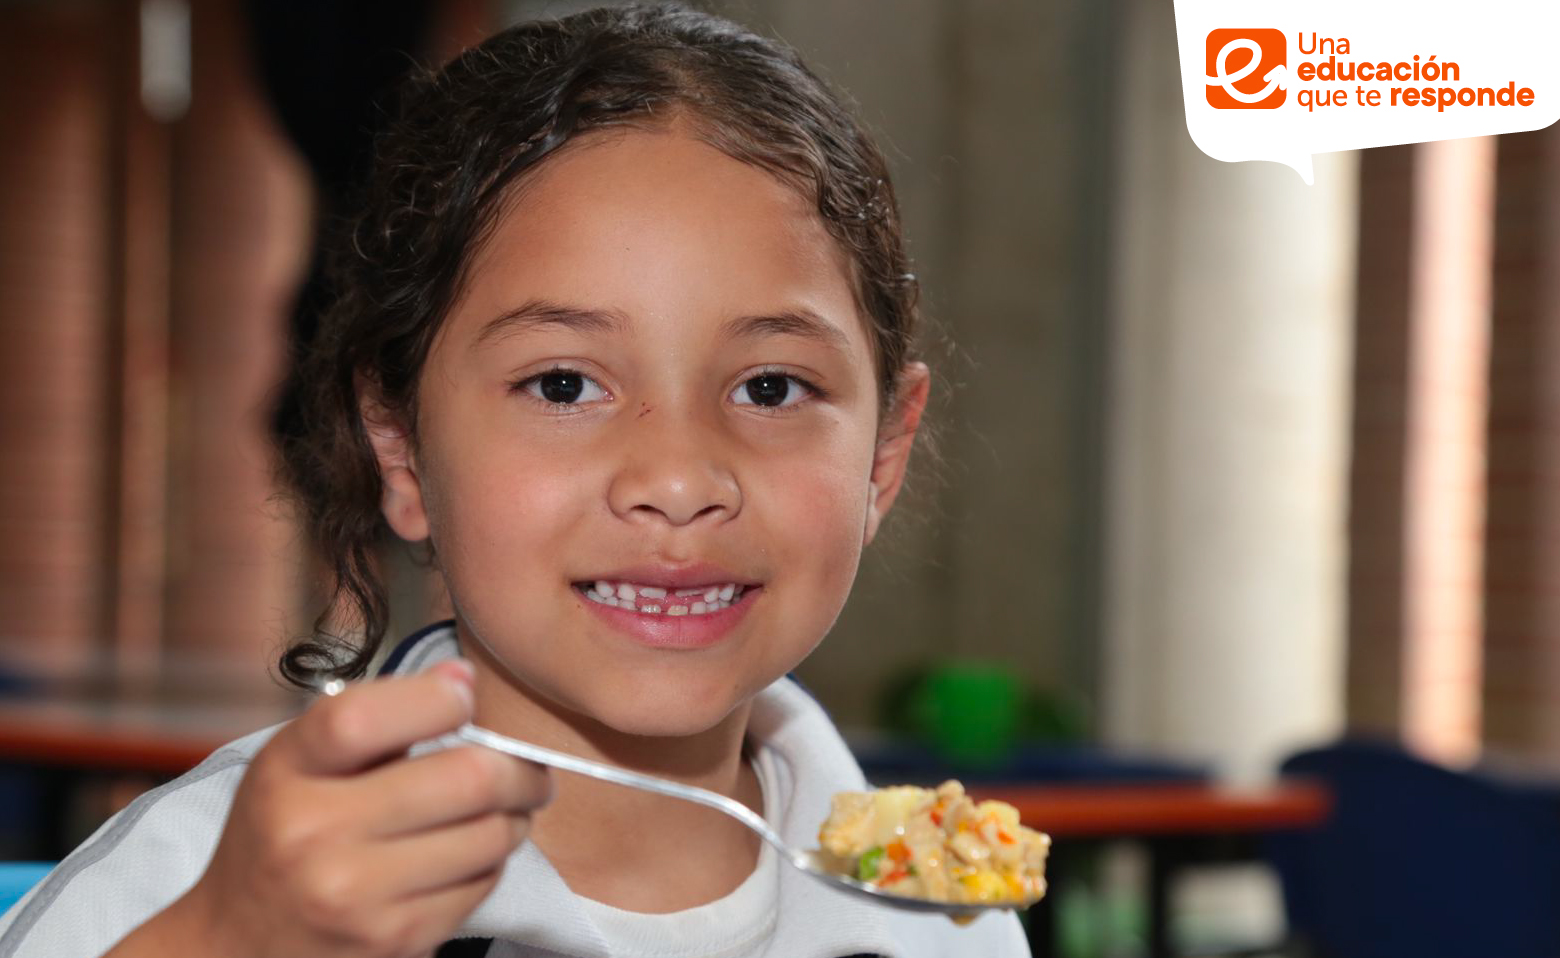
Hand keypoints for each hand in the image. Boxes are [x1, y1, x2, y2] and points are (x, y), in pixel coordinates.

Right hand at [171, 661, 549, 957]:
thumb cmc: (281, 835)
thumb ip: (375, 717)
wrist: (237, 946)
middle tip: (528, 767)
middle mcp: (314, 834)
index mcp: (288, 772)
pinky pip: (483, 885)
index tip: (463, 697)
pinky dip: (491, 863)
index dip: (435, 698)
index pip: (363, 718)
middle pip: (465, 779)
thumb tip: (461, 678)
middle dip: (519, 768)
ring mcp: (356, 895)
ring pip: (490, 835)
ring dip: (515, 817)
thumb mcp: (298, 763)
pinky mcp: (395, 941)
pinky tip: (470, 854)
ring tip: (504, 809)